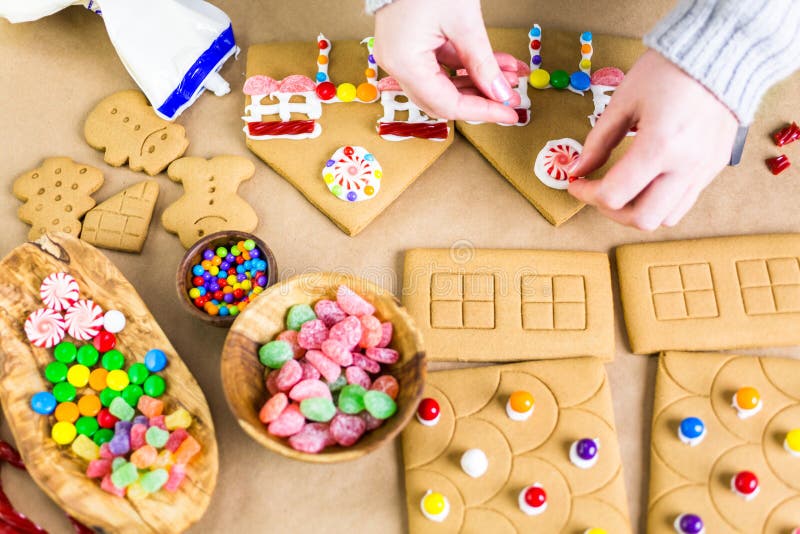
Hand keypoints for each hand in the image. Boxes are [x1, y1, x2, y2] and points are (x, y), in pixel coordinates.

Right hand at [373, 0, 519, 122]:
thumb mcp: (463, 22)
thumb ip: (483, 62)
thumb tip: (500, 93)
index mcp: (404, 63)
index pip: (447, 104)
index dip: (482, 112)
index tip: (509, 114)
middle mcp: (397, 65)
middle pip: (443, 100)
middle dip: (481, 99)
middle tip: (510, 98)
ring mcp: (401, 55)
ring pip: (444, 84)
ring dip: (477, 82)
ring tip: (508, 75)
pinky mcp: (409, 45)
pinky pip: (439, 66)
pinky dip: (466, 67)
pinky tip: (494, 64)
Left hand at [567, 49, 738, 229]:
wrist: (720, 53)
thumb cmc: (668, 70)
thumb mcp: (623, 101)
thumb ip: (598, 141)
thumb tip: (578, 169)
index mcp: (659, 146)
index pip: (614, 195)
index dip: (585, 193)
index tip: (575, 181)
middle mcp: (685, 166)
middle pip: (642, 219)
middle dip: (611, 211)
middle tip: (598, 191)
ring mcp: (703, 170)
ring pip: (665, 218)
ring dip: (637, 210)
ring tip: (622, 189)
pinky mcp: (714, 167)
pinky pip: (684, 202)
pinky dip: (660, 202)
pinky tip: (647, 181)